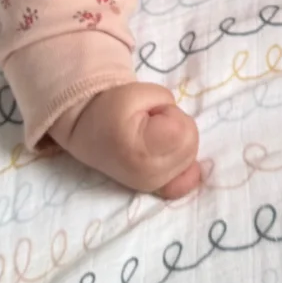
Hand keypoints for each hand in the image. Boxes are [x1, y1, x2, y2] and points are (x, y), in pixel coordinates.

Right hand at [54, 82, 201, 198]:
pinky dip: (185, 167)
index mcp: (140, 149)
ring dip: (178, 141)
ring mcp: (152, 187)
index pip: (183, 130)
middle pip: (191, 144)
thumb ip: (169, 104)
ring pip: (191, 157)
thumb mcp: (140, 91)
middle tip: (152, 123)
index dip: (171, 113)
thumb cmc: (114, 107)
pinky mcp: (156, 190)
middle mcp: (148, 175)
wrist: (90, 131)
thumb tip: (182, 129)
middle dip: (177, 126)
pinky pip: (186, 182)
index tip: (151, 112)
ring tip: (153, 136)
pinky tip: (169, 156)